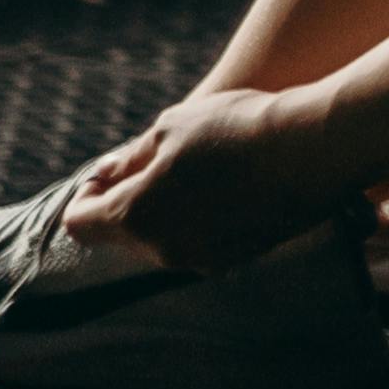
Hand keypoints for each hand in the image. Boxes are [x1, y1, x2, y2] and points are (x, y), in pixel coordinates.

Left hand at [58, 86, 355, 275]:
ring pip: (160, 239)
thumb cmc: (232, 130)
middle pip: (121, 234)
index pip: (80, 224)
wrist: (308, 153)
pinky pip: (195, 243)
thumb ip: (131, 158)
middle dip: (126, 199)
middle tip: (153, 158)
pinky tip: (223, 184)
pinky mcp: (234, 261)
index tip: (108, 169)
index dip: (86, 194)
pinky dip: (196, 219)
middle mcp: (163, 251)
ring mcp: (200, 261)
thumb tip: (107, 174)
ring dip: (163, 209)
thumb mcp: (170, 127)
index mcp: (137, 217)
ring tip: (194, 166)